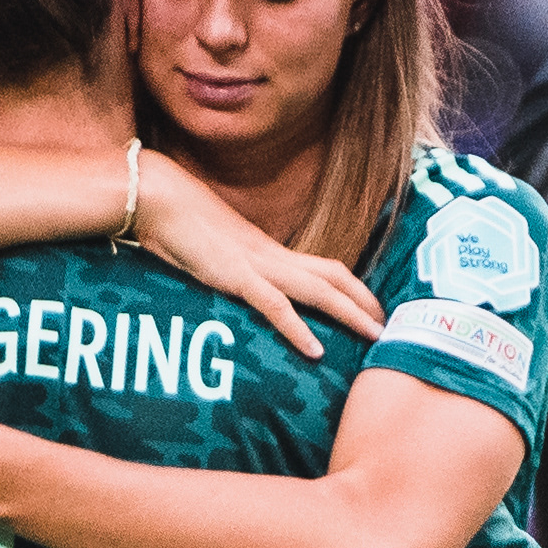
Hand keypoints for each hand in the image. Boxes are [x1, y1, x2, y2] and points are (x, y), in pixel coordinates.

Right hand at [132, 151, 383, 355]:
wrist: (156, 197)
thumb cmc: (177, 226)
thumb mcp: (213, 254)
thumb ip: (231, 270)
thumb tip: (238, 288)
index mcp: (269, 251)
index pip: (325, 268)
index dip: (354, 288)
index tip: (373, 309)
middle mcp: (271, 256)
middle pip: (334, 276)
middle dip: (366, 301)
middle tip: (391, 327)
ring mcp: (256, 264)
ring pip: (317, 289)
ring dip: (350, 312)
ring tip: (375, 336)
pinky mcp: (234, 275)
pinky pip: (273, 305)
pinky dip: (296, 328)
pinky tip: (315, 350)